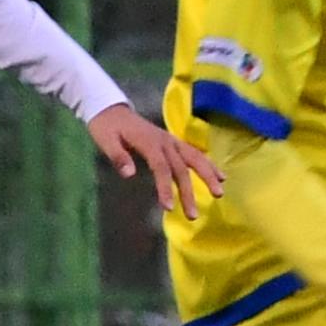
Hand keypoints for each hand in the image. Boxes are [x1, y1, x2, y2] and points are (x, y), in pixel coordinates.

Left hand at [90, 105, 227, 220]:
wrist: (111, 109)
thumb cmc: (106, 128)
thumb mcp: (105, 140)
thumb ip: (118, 157)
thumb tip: (129, 174)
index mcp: (148, 141)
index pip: (161, 167)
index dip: (166, 187)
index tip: (168, 207)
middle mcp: (164, 141)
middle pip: (181, 167)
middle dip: (188, 191)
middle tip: (193, 215)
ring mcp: (171, 140)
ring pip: (194, 157)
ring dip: (208, 175)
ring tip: (219, 192)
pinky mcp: (173, 142)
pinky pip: (194, 153)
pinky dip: (207, 164)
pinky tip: (219, 175)